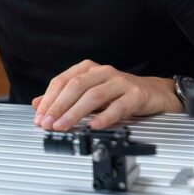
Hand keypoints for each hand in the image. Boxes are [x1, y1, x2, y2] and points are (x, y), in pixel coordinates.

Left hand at [31, 60, 182, 131]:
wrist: (155, 93)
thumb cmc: (120, 93)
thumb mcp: (90, 93)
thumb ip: (65, 98)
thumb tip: (38, 104)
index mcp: (88, 68)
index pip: (62, 81)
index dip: (49, 99)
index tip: (39, 116)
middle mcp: (103, 72)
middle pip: (75, 86)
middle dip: (58, 106)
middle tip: (48, 123)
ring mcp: (120, 82)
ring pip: (93, 95)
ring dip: (75, 112)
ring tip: (64, 126)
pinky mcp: (136, 95)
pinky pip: (118, 106)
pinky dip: (104, 117)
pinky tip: (94, 126)